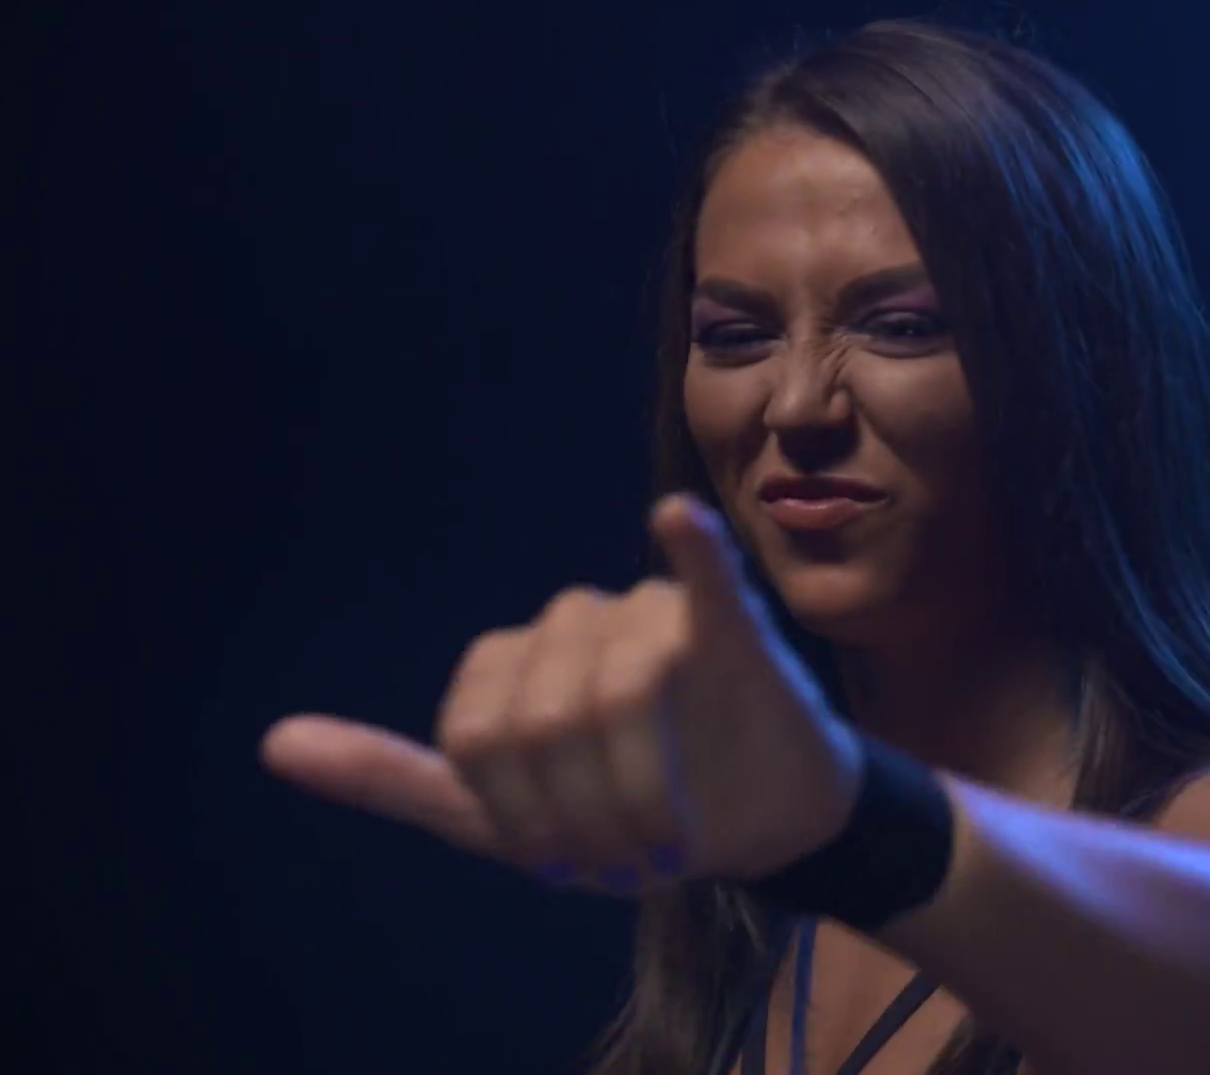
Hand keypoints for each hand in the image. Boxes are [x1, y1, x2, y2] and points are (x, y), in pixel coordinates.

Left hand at [260, 493, 864, 893]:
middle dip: (582, 811)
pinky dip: (693, 550)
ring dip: (641, 787)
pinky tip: (675, 522)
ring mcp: (655, 619)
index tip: (560, 867)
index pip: (478, 731)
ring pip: (620, 690)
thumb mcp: (496, 816)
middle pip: (547, 715)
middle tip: (624, 868)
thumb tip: (272, 742)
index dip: (516, 813)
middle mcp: (578, 621)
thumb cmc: (624, 811)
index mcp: (517, 658)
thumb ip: (393, 778)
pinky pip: (708, 580)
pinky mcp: (733, 631)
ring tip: (667, 843)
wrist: (756, 824)